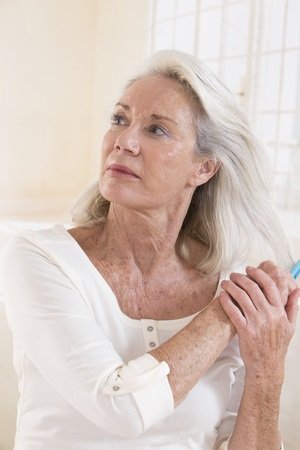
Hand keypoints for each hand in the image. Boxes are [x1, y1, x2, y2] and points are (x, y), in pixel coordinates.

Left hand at [220, 266, 299, 383]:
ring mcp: (256, 323)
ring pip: (241, 297)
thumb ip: (293, 307)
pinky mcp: (245, 331)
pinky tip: (222, 296)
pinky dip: (226, 301)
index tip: (250, 269)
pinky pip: (233, 312)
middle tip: (234, 274)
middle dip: (241, 278)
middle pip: (253, 289)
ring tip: (226, 283)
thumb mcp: (290, 327)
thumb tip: (297, 291)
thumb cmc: (277, 346)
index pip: (270, 286)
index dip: (258, 274)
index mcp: (279, 312)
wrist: (267, 366)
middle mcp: (268, 315)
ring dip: (231, 287)